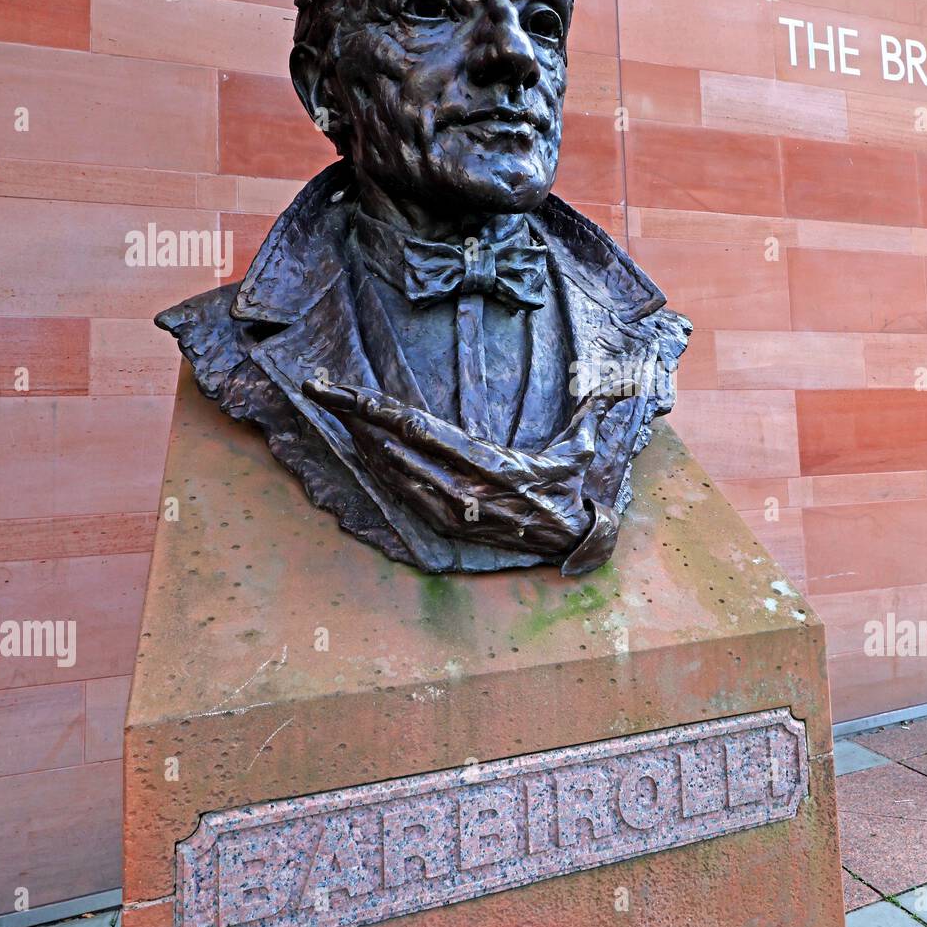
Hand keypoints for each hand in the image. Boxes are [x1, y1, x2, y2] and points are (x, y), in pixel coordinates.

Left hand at [301, 379, 617, 556]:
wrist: (566, 542)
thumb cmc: (567, 489)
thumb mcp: (577, 450)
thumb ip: (586, 414)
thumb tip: (605, 384)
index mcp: (486, 464)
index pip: (419, 428)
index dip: (378, 408)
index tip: (348, 392)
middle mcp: (460, 488)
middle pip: (395, 445)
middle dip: (355, 418)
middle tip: (321, 391)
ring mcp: (449, 511)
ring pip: (391, 472)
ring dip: (360, 443)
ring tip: (334, 414)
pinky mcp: (445, 525)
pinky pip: (400, 496)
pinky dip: (377, 473)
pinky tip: (361, 454)